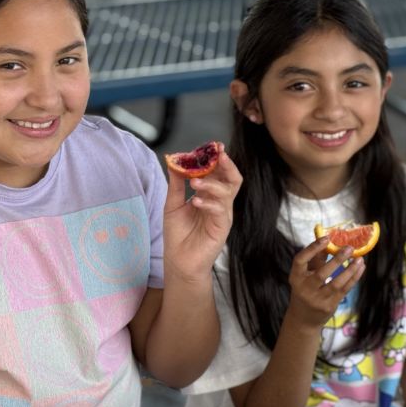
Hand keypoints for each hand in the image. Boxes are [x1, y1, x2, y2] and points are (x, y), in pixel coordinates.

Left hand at [163, 148, 241, 278]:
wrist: (179, 261)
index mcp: (210, 195)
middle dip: (227, 164)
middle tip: (218, 154)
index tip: (213, 145)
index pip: (219, 172)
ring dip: (212, 183)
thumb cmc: (178, 235)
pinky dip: (209, 203)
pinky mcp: (222, 227)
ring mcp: (223, 214)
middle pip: (232, 178)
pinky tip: (196, 202)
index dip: (217, 159)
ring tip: (195, 183)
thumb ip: (176, 183)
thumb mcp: (173, 204)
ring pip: (227, 191)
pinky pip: (221, 210)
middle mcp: (220, 203)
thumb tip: (174, 160)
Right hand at [285, 238, 364, 332]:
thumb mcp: (305, 275)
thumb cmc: (305, 290)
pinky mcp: (329, 306)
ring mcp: (317, 299)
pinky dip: (353, 278)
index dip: (312, 248)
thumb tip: (330, 241)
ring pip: (336, 283)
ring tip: (359, 259)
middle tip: (349, 248)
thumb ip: (316, 259)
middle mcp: (304, 289)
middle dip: (337, 260)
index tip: (326, 239)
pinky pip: (344, 290)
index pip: (300, 260)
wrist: (303, 319)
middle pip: (321, 273)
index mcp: (295, 277)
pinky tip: (360, 268)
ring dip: (350, 270)